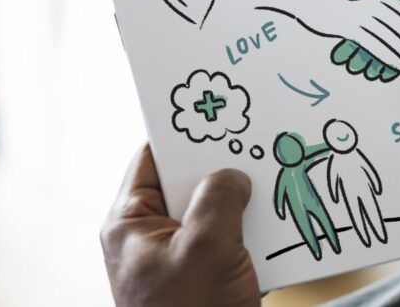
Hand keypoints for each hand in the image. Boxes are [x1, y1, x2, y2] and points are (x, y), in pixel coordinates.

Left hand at [101, 145, 260, 306]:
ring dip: (238, 209)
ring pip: (210, 214)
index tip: (211, 123)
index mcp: (131, 226)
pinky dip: (246, 236)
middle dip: (219, 174)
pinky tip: (268, 235)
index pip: (153, 160)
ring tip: (262, 201)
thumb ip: (218, 198)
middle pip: (186, 185)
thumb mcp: (207, 248)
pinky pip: (224, 241)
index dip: (182, 139)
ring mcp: (176, 259)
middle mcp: (149, 239)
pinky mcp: (201, 276)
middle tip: (248, 159)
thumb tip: (232, 176)